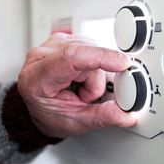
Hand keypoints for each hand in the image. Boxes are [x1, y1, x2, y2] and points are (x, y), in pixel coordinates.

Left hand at [18, 33, 135, 137]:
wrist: (39, 108)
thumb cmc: (50, 114)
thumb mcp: (76, 122)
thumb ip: (102, 117)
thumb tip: (125, 113)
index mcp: (38, 77)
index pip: (72, 57)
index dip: (101, 57)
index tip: (123, 64)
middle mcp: (43, 54)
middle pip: (88, 56)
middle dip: (97, 79)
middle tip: (86, 96)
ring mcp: (53, 43)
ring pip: (92, 49)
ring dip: (95, 72)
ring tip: (81, 87)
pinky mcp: (64, 40)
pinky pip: (91, 47)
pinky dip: (93, 64)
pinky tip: (82, 76)